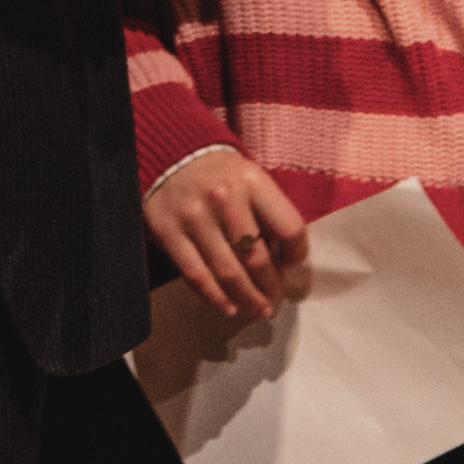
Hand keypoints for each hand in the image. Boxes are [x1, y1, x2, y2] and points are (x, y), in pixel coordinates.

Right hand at [143, 148, 309, 319]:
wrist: (167, 154)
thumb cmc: (219, 174)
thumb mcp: (250, 178)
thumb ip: (268, 213)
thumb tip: (283, 262)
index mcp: (252, 181)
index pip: (289, 229)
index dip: (296, 255)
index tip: (290, 264)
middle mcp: (224, 198)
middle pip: (258, 259)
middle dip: (270, 286)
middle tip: (273, 297)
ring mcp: (194, 217)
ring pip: (228, 273)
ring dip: (247, 298)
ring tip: (257, 308)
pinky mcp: (168, 232)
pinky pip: (196, 275)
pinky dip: (214, 297)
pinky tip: (227, 306)